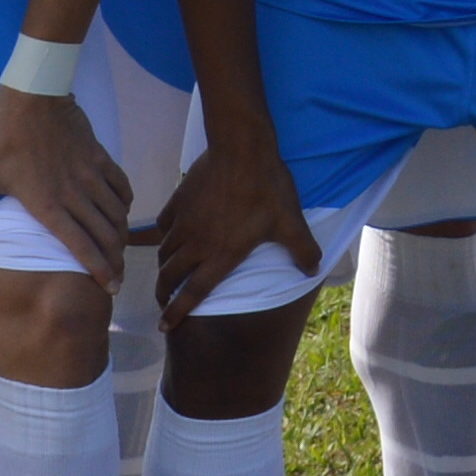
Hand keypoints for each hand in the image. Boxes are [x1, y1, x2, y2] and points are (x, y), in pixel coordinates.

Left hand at [0, 86, 130, 281]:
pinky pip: (120, 186)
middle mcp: (75, 196)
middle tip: (117, 277)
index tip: (109, 287)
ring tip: (120, 249)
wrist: (33, 98)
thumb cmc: (5, 140)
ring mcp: (90, 177)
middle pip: (105, 236)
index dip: (98, 269)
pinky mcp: (99, 158)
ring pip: (116, 214)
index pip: (80, 247)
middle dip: (115, 261)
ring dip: (121, 235)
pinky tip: (123, 210)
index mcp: (48, 207)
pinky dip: (125, 202)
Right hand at [155, 128, 324, 328]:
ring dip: (163, 267)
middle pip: (170, 276)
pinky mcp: (179, 201)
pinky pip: (164, 225)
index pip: (194, 292)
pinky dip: (163, 235)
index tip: (164, 327)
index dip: (177, 312)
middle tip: (162, 301)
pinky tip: (168, 235)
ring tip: (166, 273)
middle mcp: (197, 243)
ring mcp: (184, 221)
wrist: (240, 149)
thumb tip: (312, 270)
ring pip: (164, 252)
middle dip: (163, 293)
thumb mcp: (289, 222)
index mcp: (221, 255)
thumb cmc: (266, 188)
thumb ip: (301, 249)